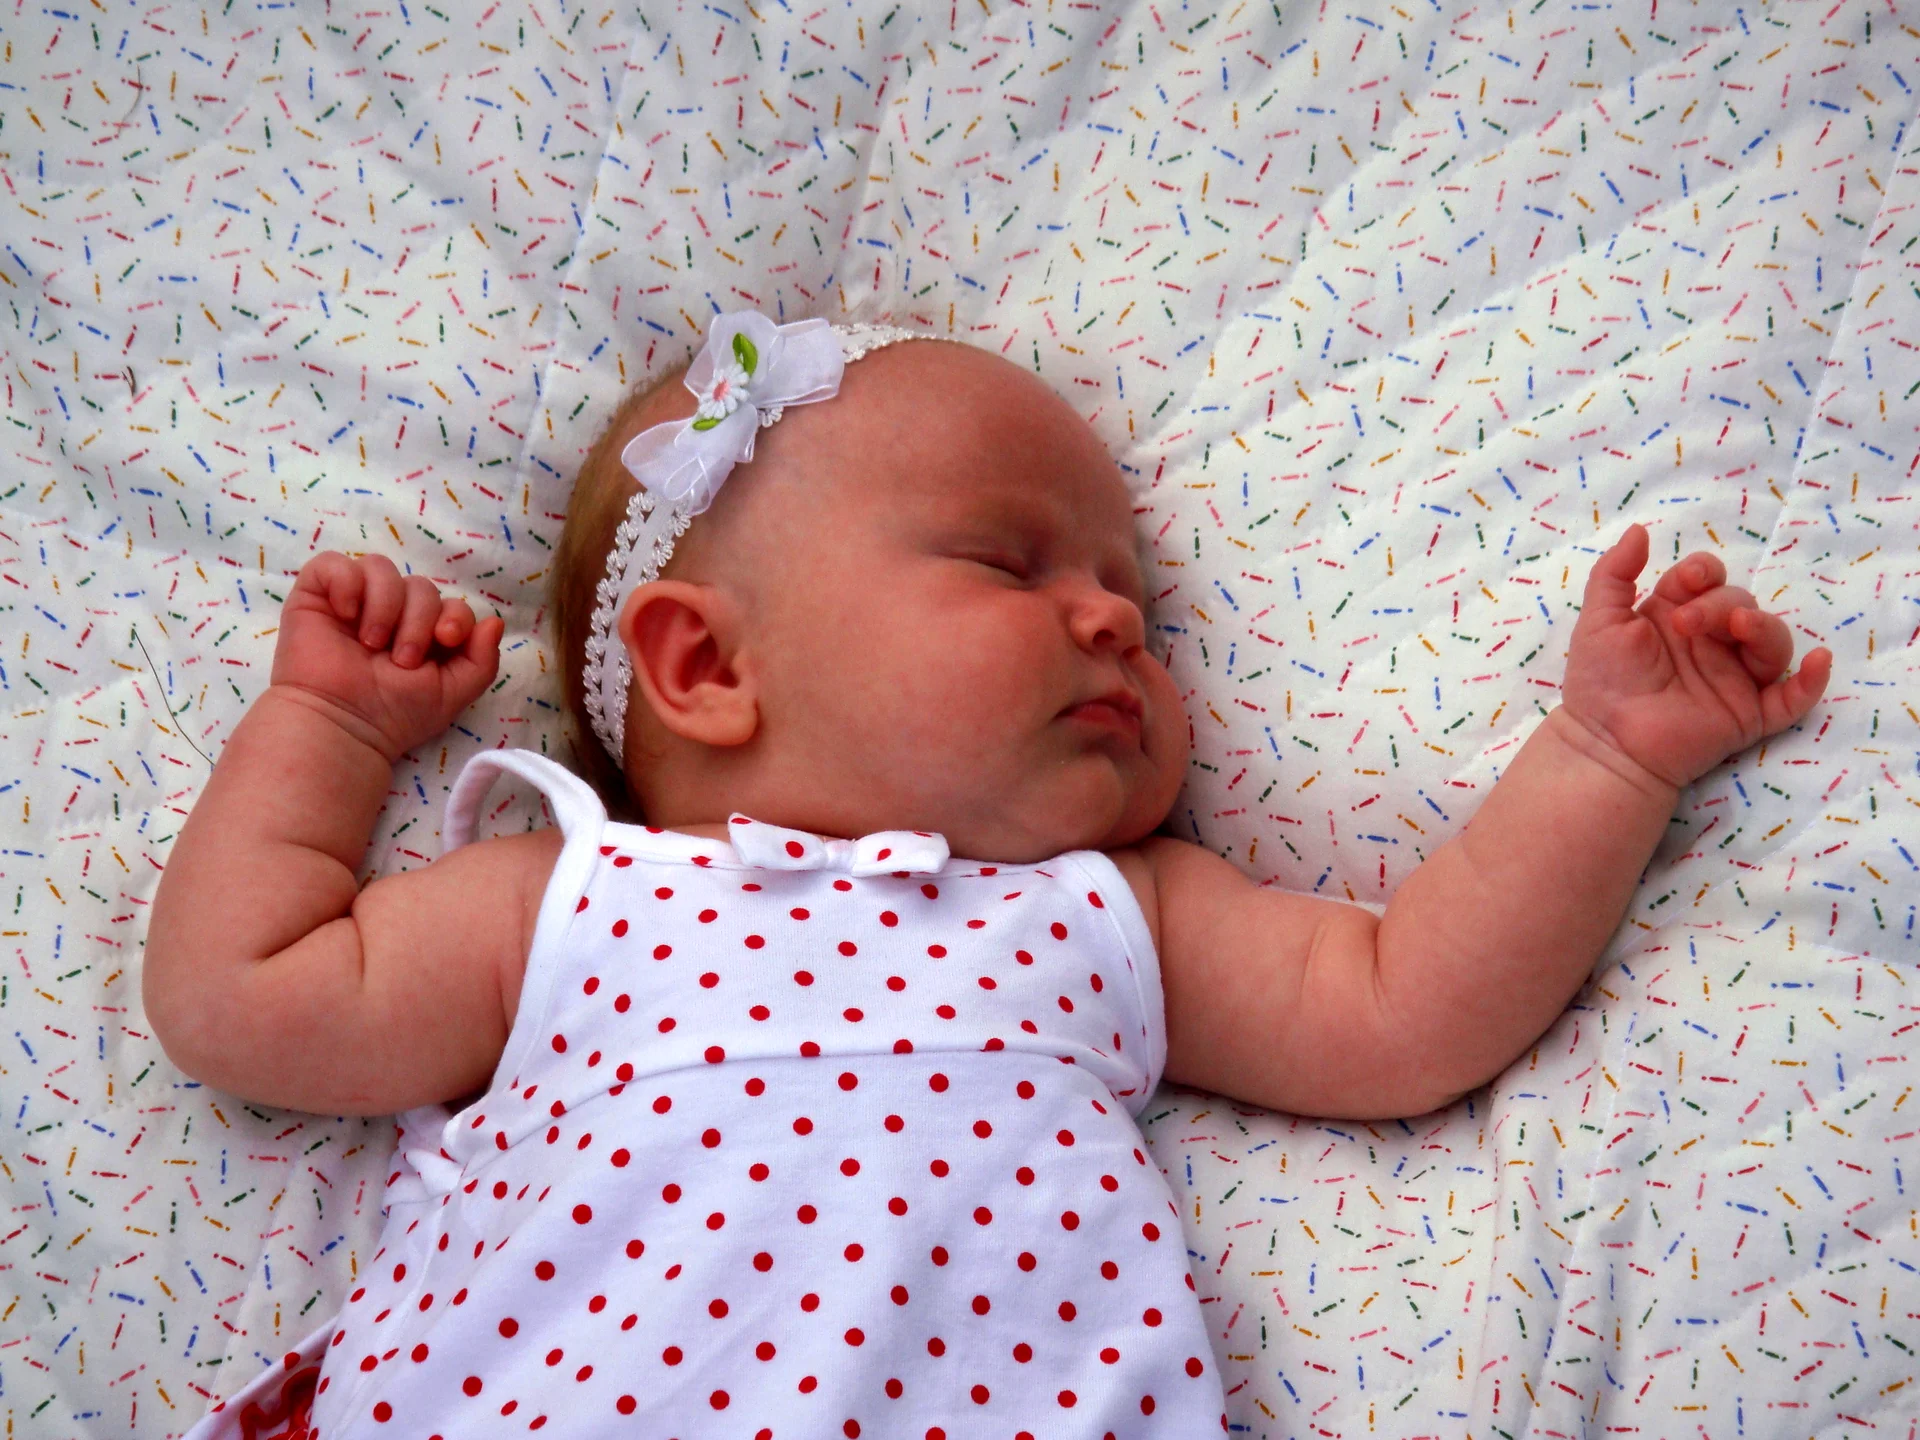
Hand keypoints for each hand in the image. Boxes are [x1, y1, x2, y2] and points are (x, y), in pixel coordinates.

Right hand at [270, 552, 503, 761]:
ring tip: (372, 644)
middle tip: (402, 659)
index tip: (445, 639)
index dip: (455, 616)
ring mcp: (354, 601)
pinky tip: (345, 614)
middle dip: (418, 620)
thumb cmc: (395, 713)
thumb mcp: (452, 692)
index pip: (451, 603)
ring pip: (381, 569)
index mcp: (424, 633)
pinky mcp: (316, 595)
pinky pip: (334, 564)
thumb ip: (482, 660)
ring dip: (385, 606)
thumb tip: (495, 622)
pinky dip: (346, 583)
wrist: (343, 724)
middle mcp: (391, 612)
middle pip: (420, 586)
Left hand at [1559, 523, 1831, 789]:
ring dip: (1763, 628)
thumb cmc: (1598, 681)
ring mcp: (1734, 678)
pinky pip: (1795, 698)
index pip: (1710, 580)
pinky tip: (1817, 661)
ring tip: (1738, 629)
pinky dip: (1811, 681)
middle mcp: (1711, 643)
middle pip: (1742, 604)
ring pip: (1773, 642)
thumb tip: (1640, 529)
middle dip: (1721, 605)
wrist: (1604, 740)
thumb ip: (1615, 573)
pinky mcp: (1749, 715)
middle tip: (1687, 624)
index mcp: (1679, 616)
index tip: (1689, 580)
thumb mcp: (1599, 619)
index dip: (1706, 572)